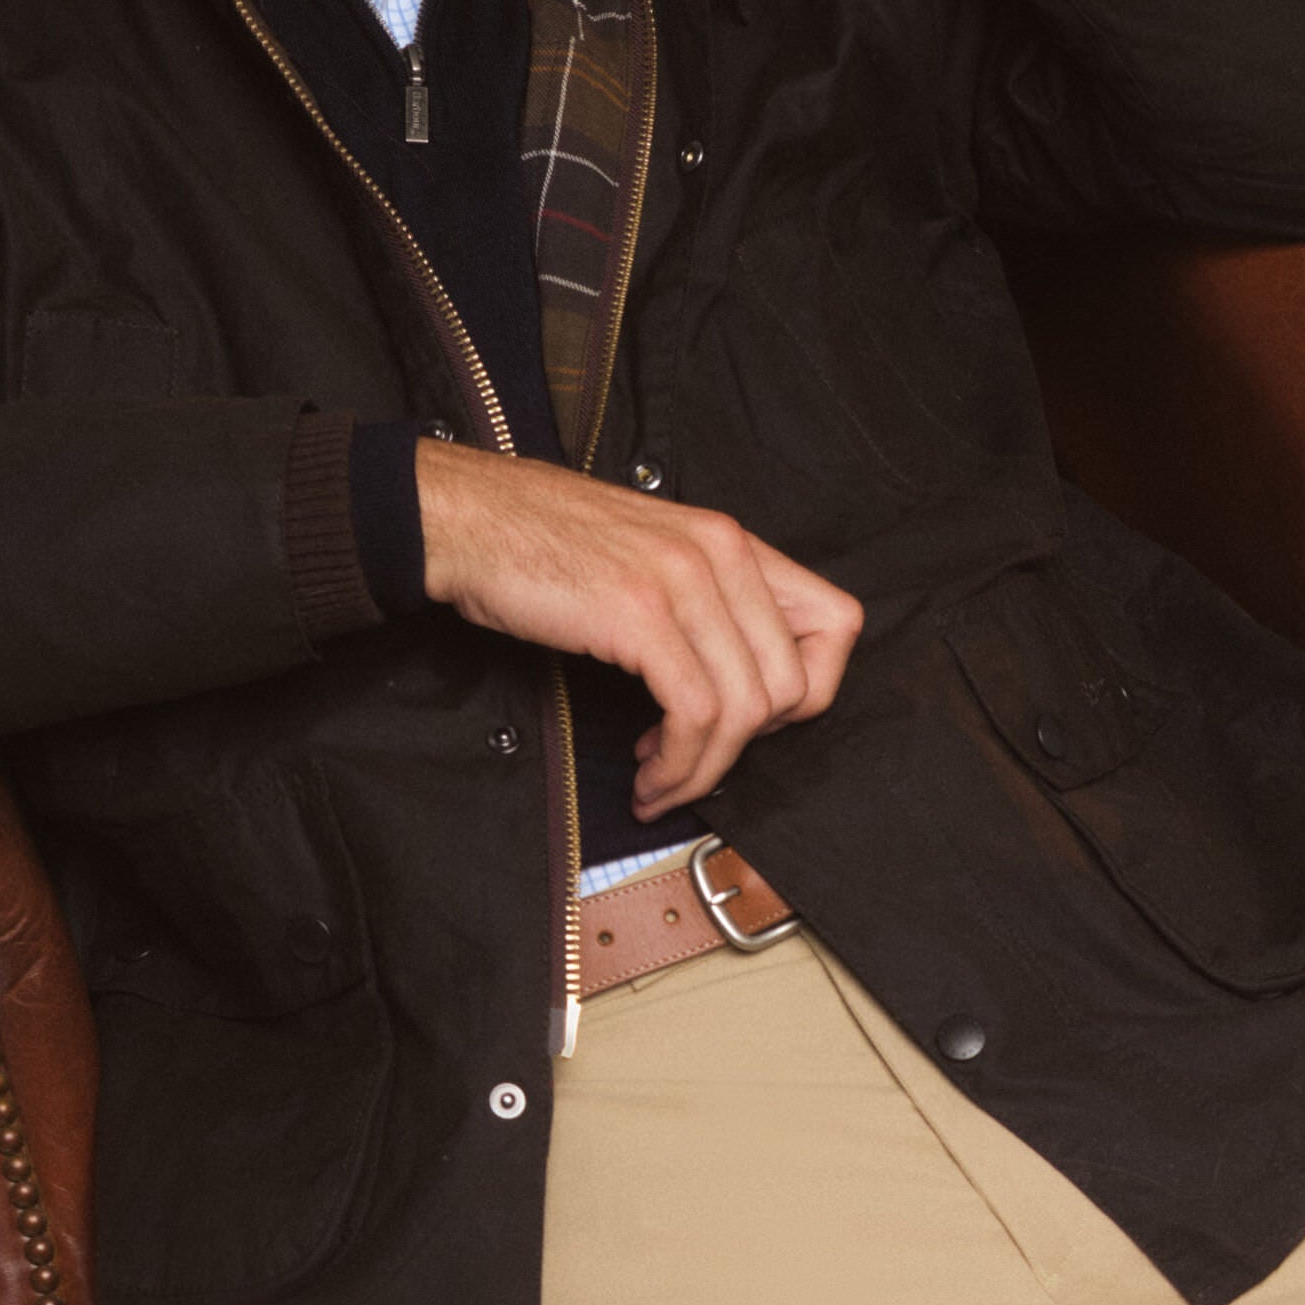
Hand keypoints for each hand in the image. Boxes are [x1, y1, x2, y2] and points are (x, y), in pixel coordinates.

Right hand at [414, 443, 862, 814]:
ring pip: (746, 710)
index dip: (812, 689)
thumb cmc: (543, 547)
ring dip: (704, 769)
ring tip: (662, 784)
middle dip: (750, 747)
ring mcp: (684, 581)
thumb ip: (707, 604)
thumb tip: (739, 686)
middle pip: (795, 684)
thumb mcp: (651, 558)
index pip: (837, 623)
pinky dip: (677, 764)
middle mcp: (720, 554)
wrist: (466, 520)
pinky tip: (648, 774)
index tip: (758, 720)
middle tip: (699, 761)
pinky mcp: (640, 615)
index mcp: (731, 541)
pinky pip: (694, 714)